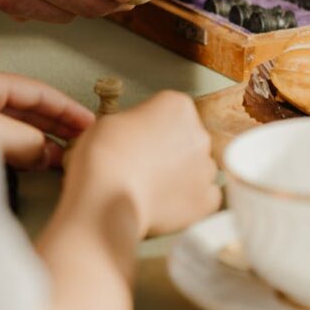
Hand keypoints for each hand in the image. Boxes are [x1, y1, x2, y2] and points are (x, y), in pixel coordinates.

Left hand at [0, 67, 94, 168]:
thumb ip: (24, 139)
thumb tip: (49, 152)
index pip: (35, 90)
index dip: (66, 107)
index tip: (89, 121)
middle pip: (27, 106)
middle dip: (57, 122)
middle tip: (84, 138)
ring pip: (16, 126)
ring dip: (42, 139)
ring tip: (66, 154)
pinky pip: (3, 141)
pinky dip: (24, 150)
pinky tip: (36, 162)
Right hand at [65, 91, 220, 236]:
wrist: (106, 196)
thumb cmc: (104, 156)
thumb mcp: (114, 120)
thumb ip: (138, 123)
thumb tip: (138, 138)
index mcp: (178, 106)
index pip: (173, 112)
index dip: (153, 127)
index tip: (140, 138)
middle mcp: (198, 133)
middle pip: (189, 139)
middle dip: (172, 151)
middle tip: (144, 164)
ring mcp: (205, 168)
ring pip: (198, 169)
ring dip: (181, 175)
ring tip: (151, 186)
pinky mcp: (205, 200)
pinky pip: (204, 197)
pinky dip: (189, 201)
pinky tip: (166, 203)